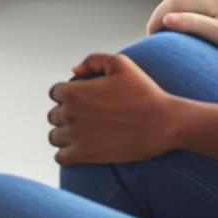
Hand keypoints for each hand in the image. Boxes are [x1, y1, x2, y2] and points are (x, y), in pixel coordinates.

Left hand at [48, 54, 177, 164]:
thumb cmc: (144, 91)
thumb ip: (92, 60)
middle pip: (53, 115)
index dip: (67, 95)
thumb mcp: (120, 64)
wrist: (164, 122)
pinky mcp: (85, 155)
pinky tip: (80, 151)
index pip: (55, 93)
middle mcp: (70, 112)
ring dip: (64, 136)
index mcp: (74, 90)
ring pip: (54, 136)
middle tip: (87, 119)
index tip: (83, 101)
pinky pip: (61, 157)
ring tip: (83, 135)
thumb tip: (73, 70)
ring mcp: (76, 135)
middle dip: (66, 115)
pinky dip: (66, 155)